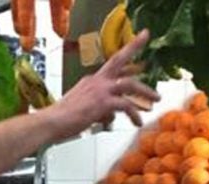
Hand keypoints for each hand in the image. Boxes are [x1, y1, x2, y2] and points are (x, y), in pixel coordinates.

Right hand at [43, 30, 159, 141]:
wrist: (52, 122)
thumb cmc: (62, 118)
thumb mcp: (83, 108)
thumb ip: (99, 108)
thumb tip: (110, 116)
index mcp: (91, 81)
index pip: (112, 67)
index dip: (126, 60)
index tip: (137, 54)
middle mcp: (97, 81)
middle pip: (119, 60)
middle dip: (134, 46)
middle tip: (145, 36)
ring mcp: (100, 90)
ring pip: (130, 84)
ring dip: (145, 91)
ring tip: (156, 99)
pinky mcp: (103, 103)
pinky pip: (126, 105)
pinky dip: (134, 114)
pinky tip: (137, 122)